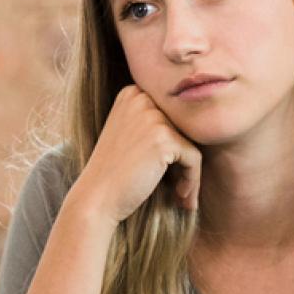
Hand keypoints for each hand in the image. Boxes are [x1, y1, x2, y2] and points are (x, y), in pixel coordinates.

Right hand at [68, 86, 201, 225]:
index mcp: (132, 94)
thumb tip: (197, 123)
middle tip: (181, 187)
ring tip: (183, 195)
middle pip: (184, 127)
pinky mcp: (163, 139)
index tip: (172, 171)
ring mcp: (152, 117)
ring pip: (192, 143)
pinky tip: (180, 197)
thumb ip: (152, 121)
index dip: (176, 145)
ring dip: (191, 173)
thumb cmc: (112, 174)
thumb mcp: (128, 135)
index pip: (171, 114)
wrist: (96, 199)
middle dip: (185, 160)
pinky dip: (193, 180)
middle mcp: (141, 99)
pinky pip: (194, 158)